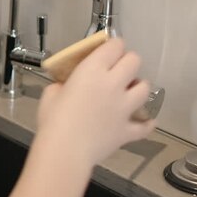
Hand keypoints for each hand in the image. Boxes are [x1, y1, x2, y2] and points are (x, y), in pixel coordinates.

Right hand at [36, 38, 154, 166]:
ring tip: (127, 93)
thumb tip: (67, 87)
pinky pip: (145, 125)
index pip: (115, 45)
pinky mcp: (128, 129)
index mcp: (93, 70)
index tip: (106, 51)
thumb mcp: (50, 94)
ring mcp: (125, 107)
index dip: (112, 46)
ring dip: (137, 88)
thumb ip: (63, 85)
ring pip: (145, 88)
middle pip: (134, 61)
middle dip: (126, 62)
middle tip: (116, 70)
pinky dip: (146, 123)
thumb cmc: (53, 120)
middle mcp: (114, 84)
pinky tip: (144, 121)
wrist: (65, 151)